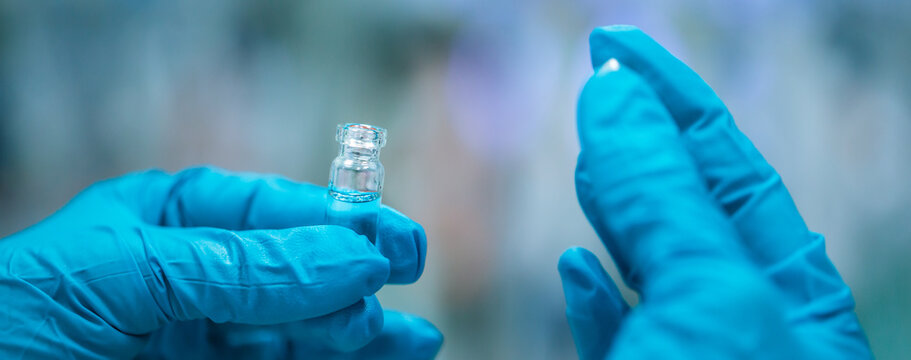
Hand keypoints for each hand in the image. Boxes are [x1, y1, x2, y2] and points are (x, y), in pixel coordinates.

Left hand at [0, 167, 441, 358]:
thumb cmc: (13, 318)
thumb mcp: (125, 271)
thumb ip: (239, 265)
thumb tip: (349, 258)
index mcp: (167, 225)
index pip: (269, 213)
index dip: (336, 225)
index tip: (392, 247)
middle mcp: (193, 283)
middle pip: (295, 280)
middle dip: (352, 287)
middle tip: (403, 295)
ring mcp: (198, 343)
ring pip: (297, 338)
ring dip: (358, 339)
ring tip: (415, 343)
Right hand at [558, 26, 870, 358]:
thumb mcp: (704, 294)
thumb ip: (662, 198)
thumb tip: (616, 92)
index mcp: (800, 302)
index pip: (732, 167)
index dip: (675, 98)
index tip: (615, 47)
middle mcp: (751, 327)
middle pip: (688, 210)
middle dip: (641, 144)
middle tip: (597, 87)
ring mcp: (694, 356)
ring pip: (649, 269)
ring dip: (613, 213)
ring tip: (585, 162)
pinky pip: (616, 332)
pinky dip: (593, 298)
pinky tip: (574, 267)